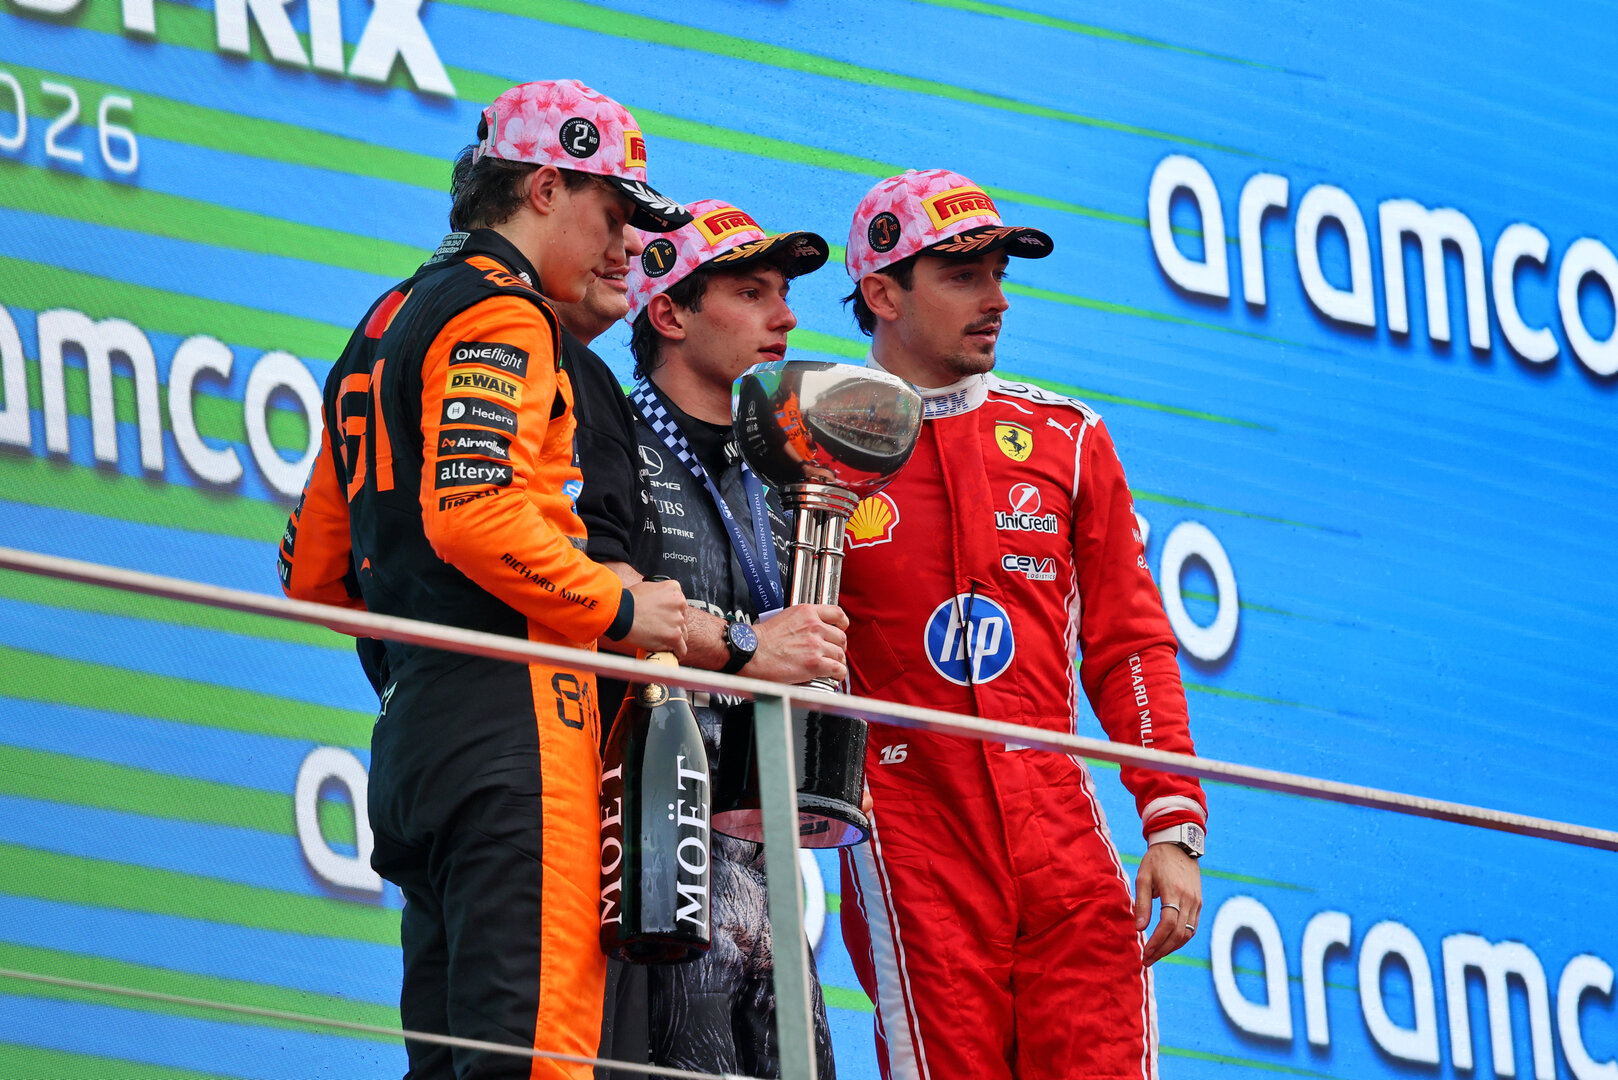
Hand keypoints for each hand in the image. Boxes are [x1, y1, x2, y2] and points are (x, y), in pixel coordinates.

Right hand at [624, 579, 686, 656]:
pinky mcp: (674, 636)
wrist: (619, 614)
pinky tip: (672, 652)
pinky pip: (682, 648)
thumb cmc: (627, 602)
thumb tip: (661, 603)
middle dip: (673, 624)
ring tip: (661, 640)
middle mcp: (679, 604)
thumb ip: (660, 594)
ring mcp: (677, 621)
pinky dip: (677, 651)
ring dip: (674, 638)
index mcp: (674, 590)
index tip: (666, 617)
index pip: (680, 604)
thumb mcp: (647, 588)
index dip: (672, 612)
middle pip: (683, 619)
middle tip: (660, 628)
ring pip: (683, 634)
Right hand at [743, 604, 848, 683]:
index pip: (837, 613)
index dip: (842, 624)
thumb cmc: (760, 640)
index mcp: (806, 612)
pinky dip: (838, 674)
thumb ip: (802, 622)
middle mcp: (814, 626)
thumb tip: (811, 632)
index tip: (840, 629)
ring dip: (837, 661)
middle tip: (832, 653)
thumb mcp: (784, 618)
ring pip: (840, 654)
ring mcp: (815, 645)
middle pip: (840, 636)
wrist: (750, 652)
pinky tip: (833, 676)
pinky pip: (837, 668)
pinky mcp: (814, 663)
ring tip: (831, 666)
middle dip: (838, 646)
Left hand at [1134, 842, 1201, 965]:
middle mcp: (1189, 899)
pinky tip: (1167, 944)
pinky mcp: (1199, 903)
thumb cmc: (1156, 860)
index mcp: (1174, 892)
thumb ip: (1142, 903)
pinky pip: (1192, 927)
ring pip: (1188, 933)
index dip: (1157, 942)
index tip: (1145, 953)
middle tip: (1147, 960)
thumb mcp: (1143, 877)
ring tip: (1155, 955)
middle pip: (1179, 933)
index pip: (1168, 924)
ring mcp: (1197, 902)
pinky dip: (1180, 939)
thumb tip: (1139, 929)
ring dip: (1172, 948)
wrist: (1178, 845)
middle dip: (1162, 950)